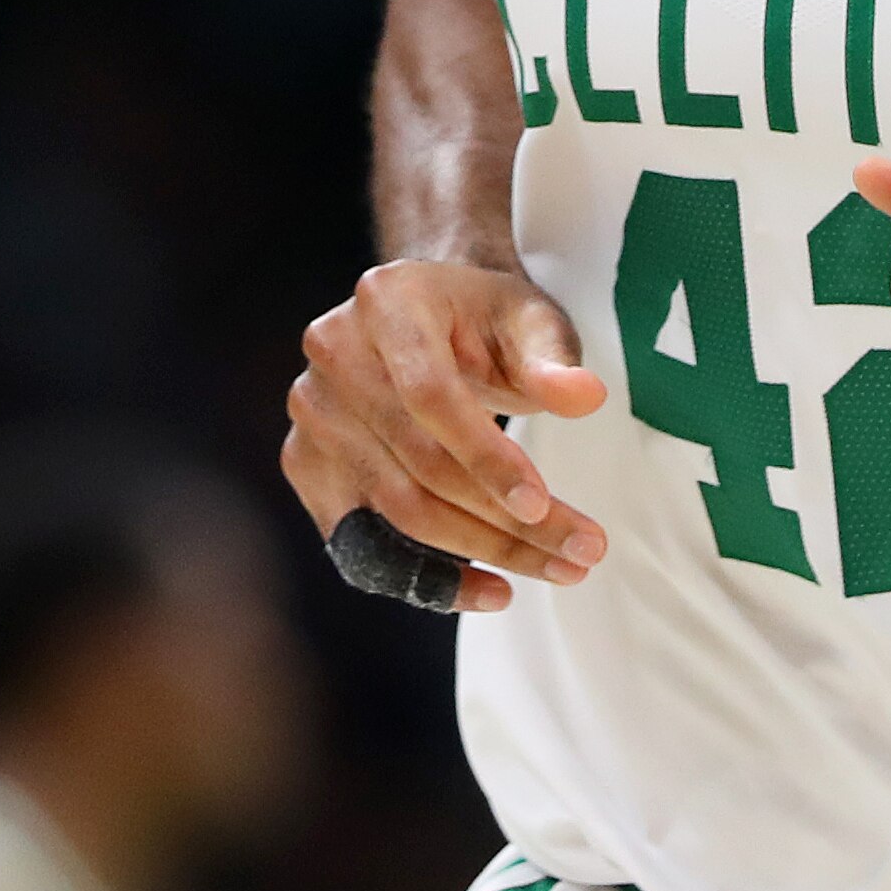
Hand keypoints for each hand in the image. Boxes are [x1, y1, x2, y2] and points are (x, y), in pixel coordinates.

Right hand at [287, 260, 609, 612]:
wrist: (427, 314)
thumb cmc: (483, 317)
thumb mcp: (528, 318)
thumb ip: (553, 359)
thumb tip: (585, 397)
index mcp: (386, 302)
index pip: (431, 396)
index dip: (487, 458)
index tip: (542, 506)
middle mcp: (333, 353)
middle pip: (418, 465)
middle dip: (504, 522)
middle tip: (582, 551)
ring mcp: (311, 413)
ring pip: (396, 512)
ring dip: (480, 554)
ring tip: (557, 568)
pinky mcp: (305, 463)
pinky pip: (363, 542)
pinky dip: (427, 577)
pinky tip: (489, 589)